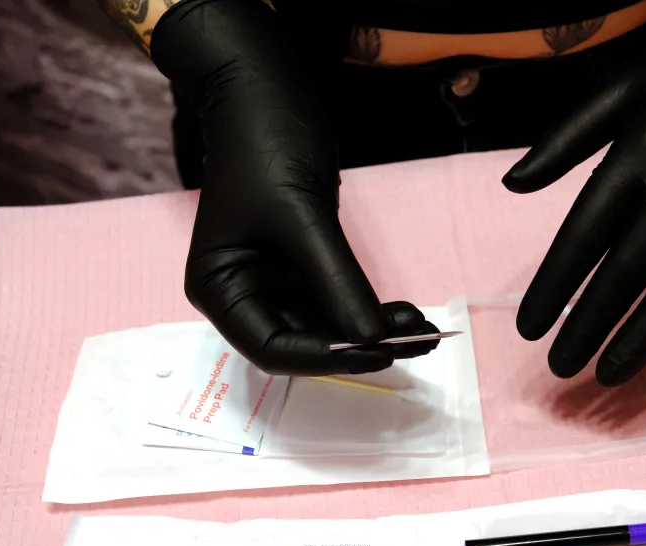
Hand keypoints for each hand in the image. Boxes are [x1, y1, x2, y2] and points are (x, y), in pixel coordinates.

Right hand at [151, 0, 437, 374]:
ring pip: (328, 324)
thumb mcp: (302, 218)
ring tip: (424, 330)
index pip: (272, 348)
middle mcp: (245, 293)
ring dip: (372, 330)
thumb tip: (375, 340)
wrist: (268, 88)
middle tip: (414, 346)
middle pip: (303, 342)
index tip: (377, 353)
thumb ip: (336, 282)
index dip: (325, 358)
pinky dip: (370, 308)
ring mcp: (276, 280)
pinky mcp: (305, 263)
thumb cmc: (266, 146)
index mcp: (221, 290)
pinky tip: (407, 311)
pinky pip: (339, 298)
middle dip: (358, 346)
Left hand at [504, 0, 645, 385]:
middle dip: (588, 326)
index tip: (527, 328)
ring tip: (608, 376)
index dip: (552, 288)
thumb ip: (562, 140)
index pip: (583, 239)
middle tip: (559, 368)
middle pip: (627, 272)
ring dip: (642, 337)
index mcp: (638, 154)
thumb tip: (509, 186)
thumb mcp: (617, 89)